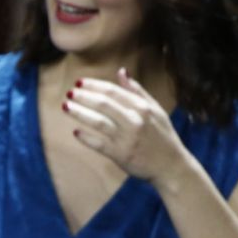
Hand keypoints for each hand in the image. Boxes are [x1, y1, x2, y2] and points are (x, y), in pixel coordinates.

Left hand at [63, 69, 190, 184]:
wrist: (171, 165)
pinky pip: (99, 144)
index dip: (94, 85)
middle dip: (84, 97)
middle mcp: (135, 120)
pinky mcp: (121, 155)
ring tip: (66, 107)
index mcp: (143, 107)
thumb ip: (137, 91)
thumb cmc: (162, 136)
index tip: (79, 82)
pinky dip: (86, 138)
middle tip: (69, 93)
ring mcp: (127, 138)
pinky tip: (75, 132)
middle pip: (103, 104)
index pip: (113, 92)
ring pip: (98, 122)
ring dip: (79, 113)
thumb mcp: (155, 110)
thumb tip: (121, 72)